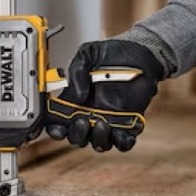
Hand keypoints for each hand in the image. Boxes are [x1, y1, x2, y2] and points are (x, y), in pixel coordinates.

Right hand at [45, 39, 163, 151]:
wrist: (139, 52)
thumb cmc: (112, 53)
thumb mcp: (87, 54)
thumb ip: (76, 72)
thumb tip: (76, 96)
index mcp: (76, 101)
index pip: (59, 122)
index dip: (56, 129)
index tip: (57, 127)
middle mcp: (91, 114)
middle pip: (77, 137)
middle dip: (76, 135)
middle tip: (81, 122)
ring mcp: (110, 120)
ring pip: (99, 143)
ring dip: (98, 139)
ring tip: (102, 124)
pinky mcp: (129, 123)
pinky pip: (123, 142)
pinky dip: (121, 142)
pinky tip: (120, 132)